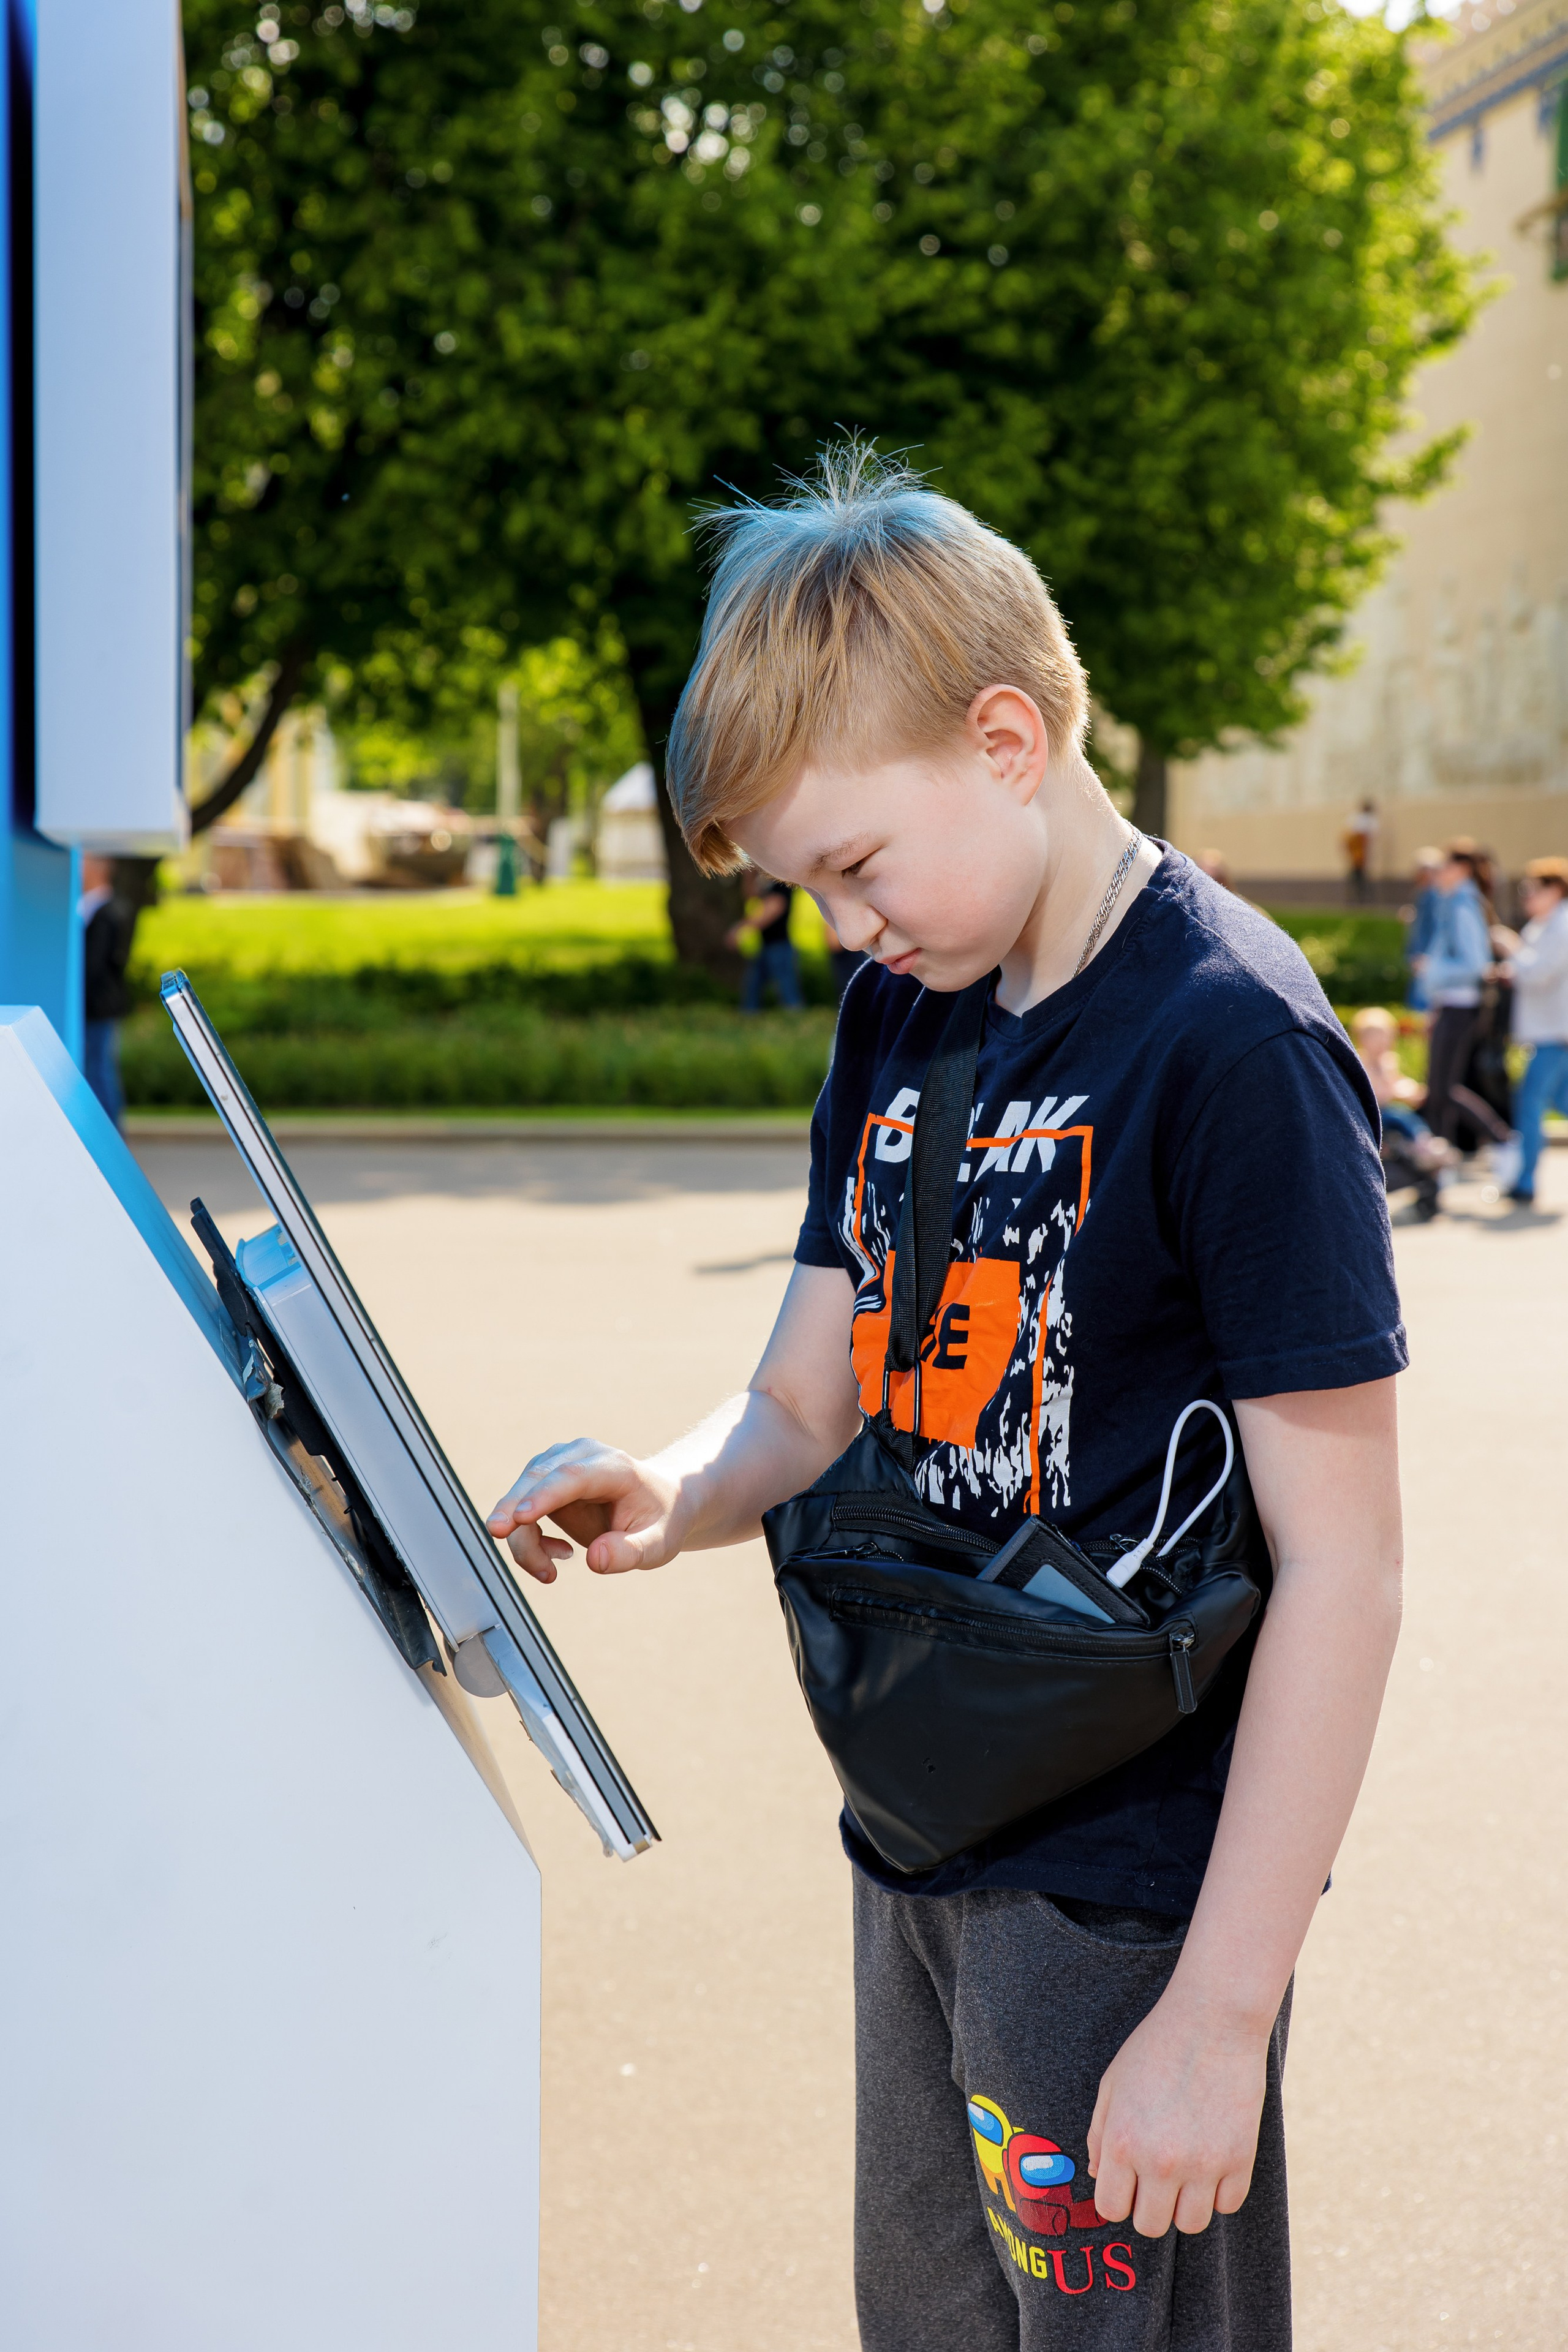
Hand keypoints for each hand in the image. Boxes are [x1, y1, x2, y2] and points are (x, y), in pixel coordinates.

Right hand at [485, 1439, 679, 1582]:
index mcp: (614, 1467)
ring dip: (524, 1540)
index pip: (573, 1477)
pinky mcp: (544, 1479)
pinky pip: (520, 1509)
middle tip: (497, 1534)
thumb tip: (594, 1559)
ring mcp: (558, 1464)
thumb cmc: (659, 1520)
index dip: (545, 1495)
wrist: (658, 1501)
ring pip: (522, 1497)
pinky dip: (527, 1538)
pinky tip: (559, 1553)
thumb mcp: (659, 1544)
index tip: (521, 1517)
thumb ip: (631, 1553)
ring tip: (549, 1573)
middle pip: (538, 1480)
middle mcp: (581, 1456)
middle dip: (512, 1508)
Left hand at [1086, 1987, 1269, 2236]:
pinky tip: (1213, 2162)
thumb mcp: (1113, 2083)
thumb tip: (1099, 2174)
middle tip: (1157, 2178)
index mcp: (1123, 2142)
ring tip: (1186, 2171)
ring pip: (1191, 2224)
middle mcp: (1160, 2162)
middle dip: (1149, 2206)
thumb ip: (1100, 2133)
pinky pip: (1227, 2205)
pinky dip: (1220, 2192)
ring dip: (1185, 2204)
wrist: (1213, 2021)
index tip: (1128, 2183)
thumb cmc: (1156, 2047)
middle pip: (1150, 2225)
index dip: (1118, 2198)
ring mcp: (1203, 2165)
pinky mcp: (1239, 2160)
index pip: (1111, 2209)